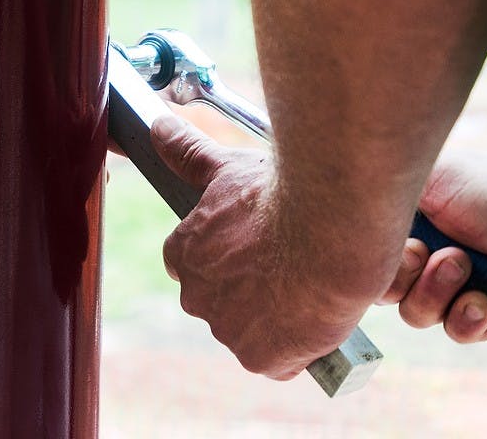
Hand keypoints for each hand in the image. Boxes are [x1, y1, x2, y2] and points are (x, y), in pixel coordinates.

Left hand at [151, 113, 363, 379]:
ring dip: (275, 319)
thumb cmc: (280, 194)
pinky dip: (298, 348)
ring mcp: (227, 331)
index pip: (191, 266)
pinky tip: (316, 320)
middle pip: (223, 303)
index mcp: (184, 253)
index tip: (255, 250)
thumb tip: (157, 125)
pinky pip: (279, 362)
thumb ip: (189, 152)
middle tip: (289, 266)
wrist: (328, 230)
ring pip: (251, 333)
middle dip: (250, 292)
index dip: (227, 260)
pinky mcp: (261, 358)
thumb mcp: (228, 167)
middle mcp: (196, 296)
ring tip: (310, 287)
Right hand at [379, 151, 486, 341]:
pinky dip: (468, 319)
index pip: (370, 247)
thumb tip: (346, 208)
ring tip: (467, 270)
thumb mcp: (432, 176)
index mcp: (418, 214)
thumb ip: (383, 189)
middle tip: (435, 255)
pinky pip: (455, 333)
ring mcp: (460, 284)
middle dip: (406, 276)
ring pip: (415, 312)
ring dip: (437, 294)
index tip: (402, 241)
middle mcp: (435, 247)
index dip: (374, 255)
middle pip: (384, 284)